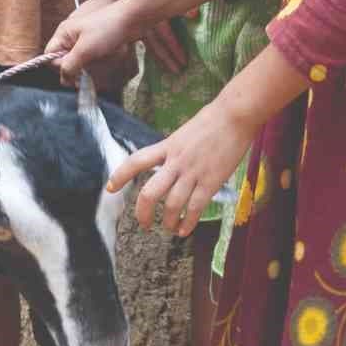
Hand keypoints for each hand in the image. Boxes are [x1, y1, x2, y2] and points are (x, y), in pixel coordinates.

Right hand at [48, 0, 138, 77]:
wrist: (132, 19)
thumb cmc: (108, 29)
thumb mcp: (84, 50)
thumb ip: (69, 66)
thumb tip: (63, 80)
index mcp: (63, 33)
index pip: (50, 56)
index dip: (60, 66)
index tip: (74, 70)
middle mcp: (71, 37)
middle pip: (65, 61)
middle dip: (77, 67)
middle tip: (89, 65)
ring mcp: (83, 40)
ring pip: (79, 63)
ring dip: (90, 66)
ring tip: (101, 58)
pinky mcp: (95, 44)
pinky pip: (91, 60)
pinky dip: (98, 62)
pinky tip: (106, 56)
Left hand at [109, 100, 256, 236]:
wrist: (235, 116)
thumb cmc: (213, 120)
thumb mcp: (185, 133)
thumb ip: (174, 150)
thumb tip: (169, 164)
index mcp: (168, 146)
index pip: (137, 161)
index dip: (120, 175)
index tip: (110, 188)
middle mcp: (176, 161)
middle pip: (150, 192)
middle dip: (142, 213)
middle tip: (143, 223)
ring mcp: (193, 173)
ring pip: (172, 205)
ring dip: (167, 222)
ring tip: (168, 228)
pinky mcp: (211, 182)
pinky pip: (195, 208)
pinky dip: (187, 223)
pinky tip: (184, 229)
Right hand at [110, 0, 188, 72]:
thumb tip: (191, 16)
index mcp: (143, 0)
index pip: (159, 30)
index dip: (171, 47)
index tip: (182, 62)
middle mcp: (135, 5)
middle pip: (149, 37)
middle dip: (164, 55)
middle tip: (177, 70)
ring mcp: (131, 1)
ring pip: (143, 31)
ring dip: (156, 48)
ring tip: (167, 62)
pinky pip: (140, 22)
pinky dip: (148, 34)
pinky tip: (153, 42)